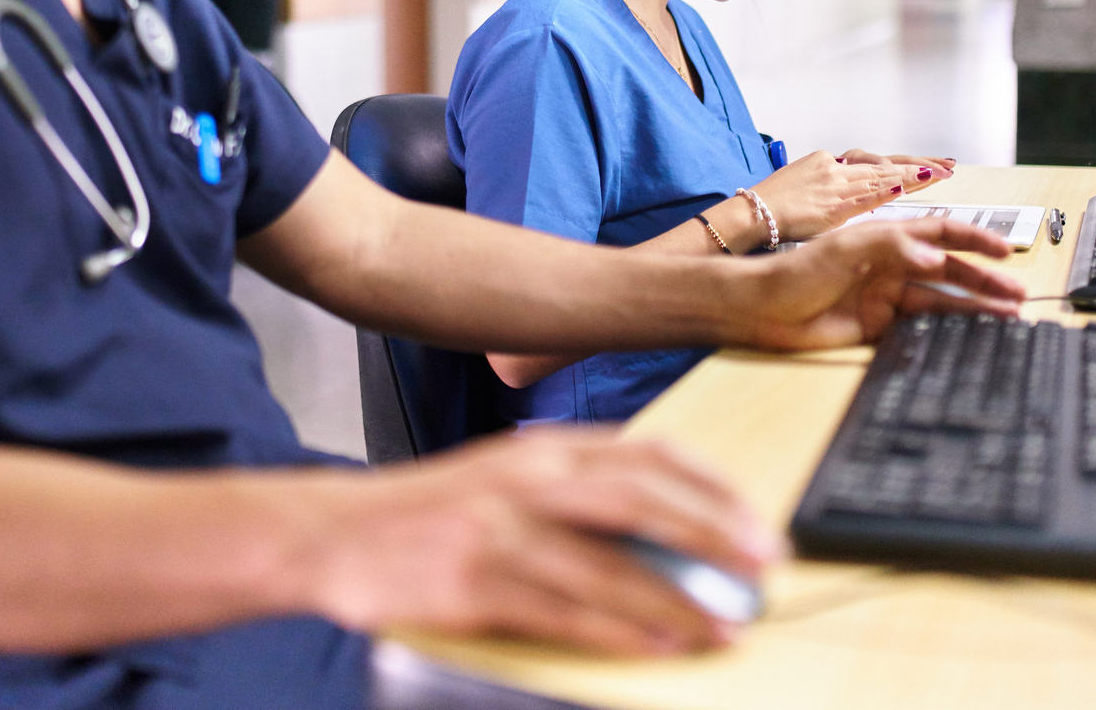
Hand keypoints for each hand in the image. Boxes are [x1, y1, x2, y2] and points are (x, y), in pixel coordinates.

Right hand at [311, 429, 777, 655]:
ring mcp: (500, 531)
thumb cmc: (430, 509)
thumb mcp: (506, 473)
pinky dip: (614, 632)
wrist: (332, 532)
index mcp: (543, 449)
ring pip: (608, 566)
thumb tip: (659, 509)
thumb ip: (573, 481)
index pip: (648, 454)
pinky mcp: (474, 584)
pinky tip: (653, 647)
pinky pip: (560, 613)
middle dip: (710, 532)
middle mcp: (528, 480)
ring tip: (722, 625)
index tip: (755, 516)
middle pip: (640, 501)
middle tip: (763, 563)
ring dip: (674, 600)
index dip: (710, 486)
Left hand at [733, 218, 1025, 352]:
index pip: (940, 233)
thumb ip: (893, 248)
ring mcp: (886, 296)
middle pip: (949, 270)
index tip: (1004, 251)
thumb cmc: (796, 271)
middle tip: (1017, 294)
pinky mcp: (878, 326)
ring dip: (974, 307)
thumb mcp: (846, 249)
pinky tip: (970, 332)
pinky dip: (947, 328)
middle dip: (984, 281)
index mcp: (886, 238)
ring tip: (1007, 316)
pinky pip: (921, 325)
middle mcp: (891, 265)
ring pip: (941, 300)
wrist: (762, 309)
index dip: (974, 240)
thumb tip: (935, 258)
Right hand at [752, 149, 955, 240]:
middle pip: (883, 164)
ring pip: (880, 176)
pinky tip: (906, 189)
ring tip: (938, 176)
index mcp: (828, 163)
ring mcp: (833, 183)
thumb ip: (837, 194)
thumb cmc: (772, 209)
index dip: (904, 164)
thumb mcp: (807, 192)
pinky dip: (886, 191)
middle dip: (918, 166)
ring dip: (911, 176)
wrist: (751, 215)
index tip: (930, 166)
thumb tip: (865, 202)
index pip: (874, 161)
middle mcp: (834, 168)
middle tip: (947, 166)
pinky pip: (863, 195)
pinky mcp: (830, 202)